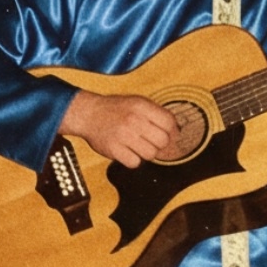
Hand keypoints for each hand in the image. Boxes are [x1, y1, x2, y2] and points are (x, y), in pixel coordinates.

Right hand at [61, 90, 179, 167]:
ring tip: (138, 146)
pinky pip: (135, 163)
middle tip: (152, 142)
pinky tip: (128, 151)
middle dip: (160, 144)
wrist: (88, 114)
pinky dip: (133, 160)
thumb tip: (177, 131)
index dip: (173, 132)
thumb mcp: (137, 103)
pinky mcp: (113, 149)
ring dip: (147, 153)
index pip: (169, 123)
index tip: (170, 136)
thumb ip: (156, 114)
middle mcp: (133, 120)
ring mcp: (123, 135)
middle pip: (163, 141)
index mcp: (141, 106)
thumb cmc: (116, 110)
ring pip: (150, 154)